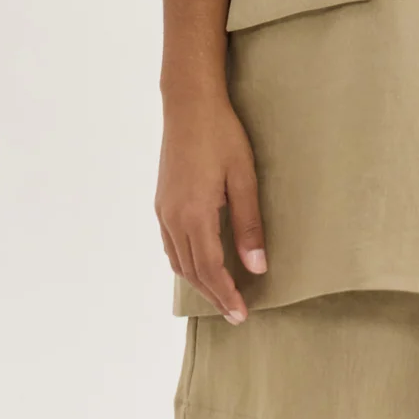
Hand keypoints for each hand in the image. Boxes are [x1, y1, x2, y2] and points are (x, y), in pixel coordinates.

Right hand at [155, 92, 266, 322]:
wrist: (188, 104)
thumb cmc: (221, 135)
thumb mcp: (244, 178)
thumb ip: (249, 225)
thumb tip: (257, 267)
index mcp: (194, 214)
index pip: (209, 269)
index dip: (225, 295)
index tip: (241, 314)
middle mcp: (172, 217)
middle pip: (191, 271)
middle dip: (213, 295)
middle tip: (235, 314)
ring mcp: (163, 210)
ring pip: (177, 261)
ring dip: (199, 282)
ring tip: (221, 295)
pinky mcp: (162, 201)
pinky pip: (170, 245)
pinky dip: (185, 263)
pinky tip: (199, 264)